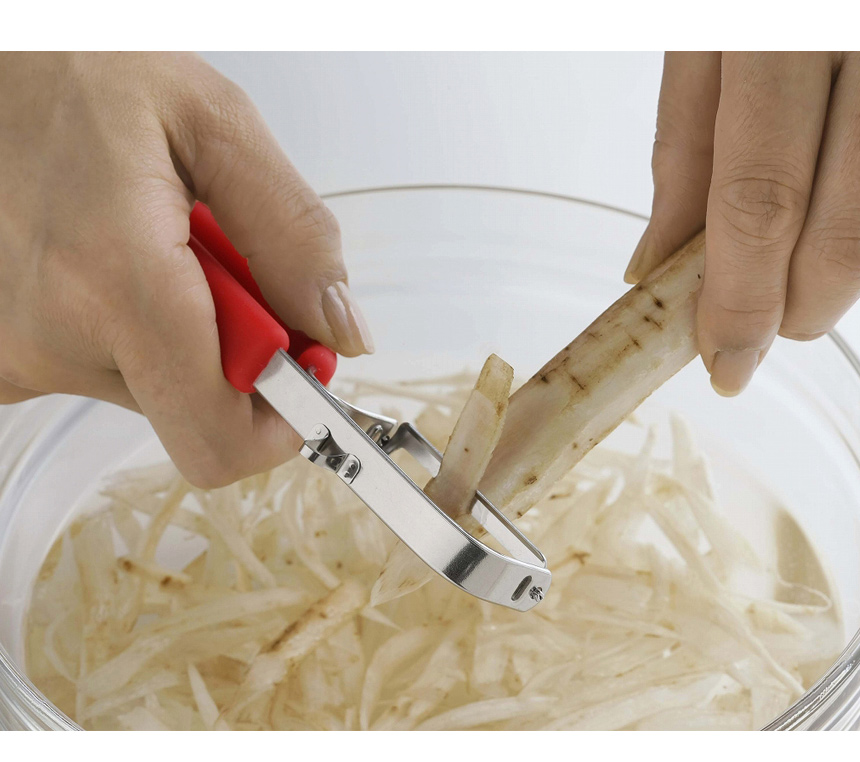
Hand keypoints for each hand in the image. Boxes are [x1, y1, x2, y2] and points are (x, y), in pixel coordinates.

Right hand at [0, 52, 373, 486]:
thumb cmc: (81, 72)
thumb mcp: (217, 125)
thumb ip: (293, 237)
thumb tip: (341, 332)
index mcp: (114, 282)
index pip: (221, 441)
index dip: (282, 420)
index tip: (300, 364)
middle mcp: (52, 338)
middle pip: (198, 411)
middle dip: (234, 346)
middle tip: (214, 257)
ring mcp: (16, 354)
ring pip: (153, 386)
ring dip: (180, 326)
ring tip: (149, 240)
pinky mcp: (2, 353)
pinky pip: (105, 367)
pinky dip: (131, 324)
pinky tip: (111, 258)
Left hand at [626, 52, 858, 395]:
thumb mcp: (701, 33)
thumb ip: (686, 148)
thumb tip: (658, 263)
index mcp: (781, 28)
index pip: (758, 198)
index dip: (740, 298)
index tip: (722, 359)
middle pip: (842, 223)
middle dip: (795, 304)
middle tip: (759, 334)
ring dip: (841, 276)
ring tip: (798, 284)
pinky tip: (837, 224)